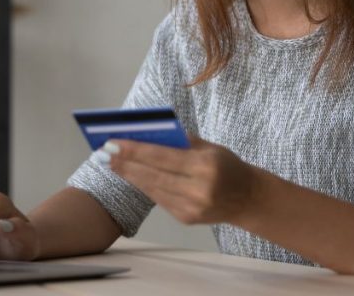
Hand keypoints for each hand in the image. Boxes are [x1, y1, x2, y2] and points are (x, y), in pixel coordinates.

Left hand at [104, 136, 260, 225]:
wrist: (248, 199)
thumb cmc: (228, 166)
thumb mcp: (209, 148)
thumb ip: (181, 142)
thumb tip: (147, 134)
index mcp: (205, 166)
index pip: (162, 157)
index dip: (135, 150)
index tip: (113, 143)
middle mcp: (197, 189)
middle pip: (152, 175)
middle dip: (126, 163)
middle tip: (105, 153)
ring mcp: (191, 207)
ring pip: (152, 189)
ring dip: (130, 175)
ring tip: (113, 163)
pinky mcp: (186, 218)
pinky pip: (159, 199)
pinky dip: (145, 186)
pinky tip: (132, 176)